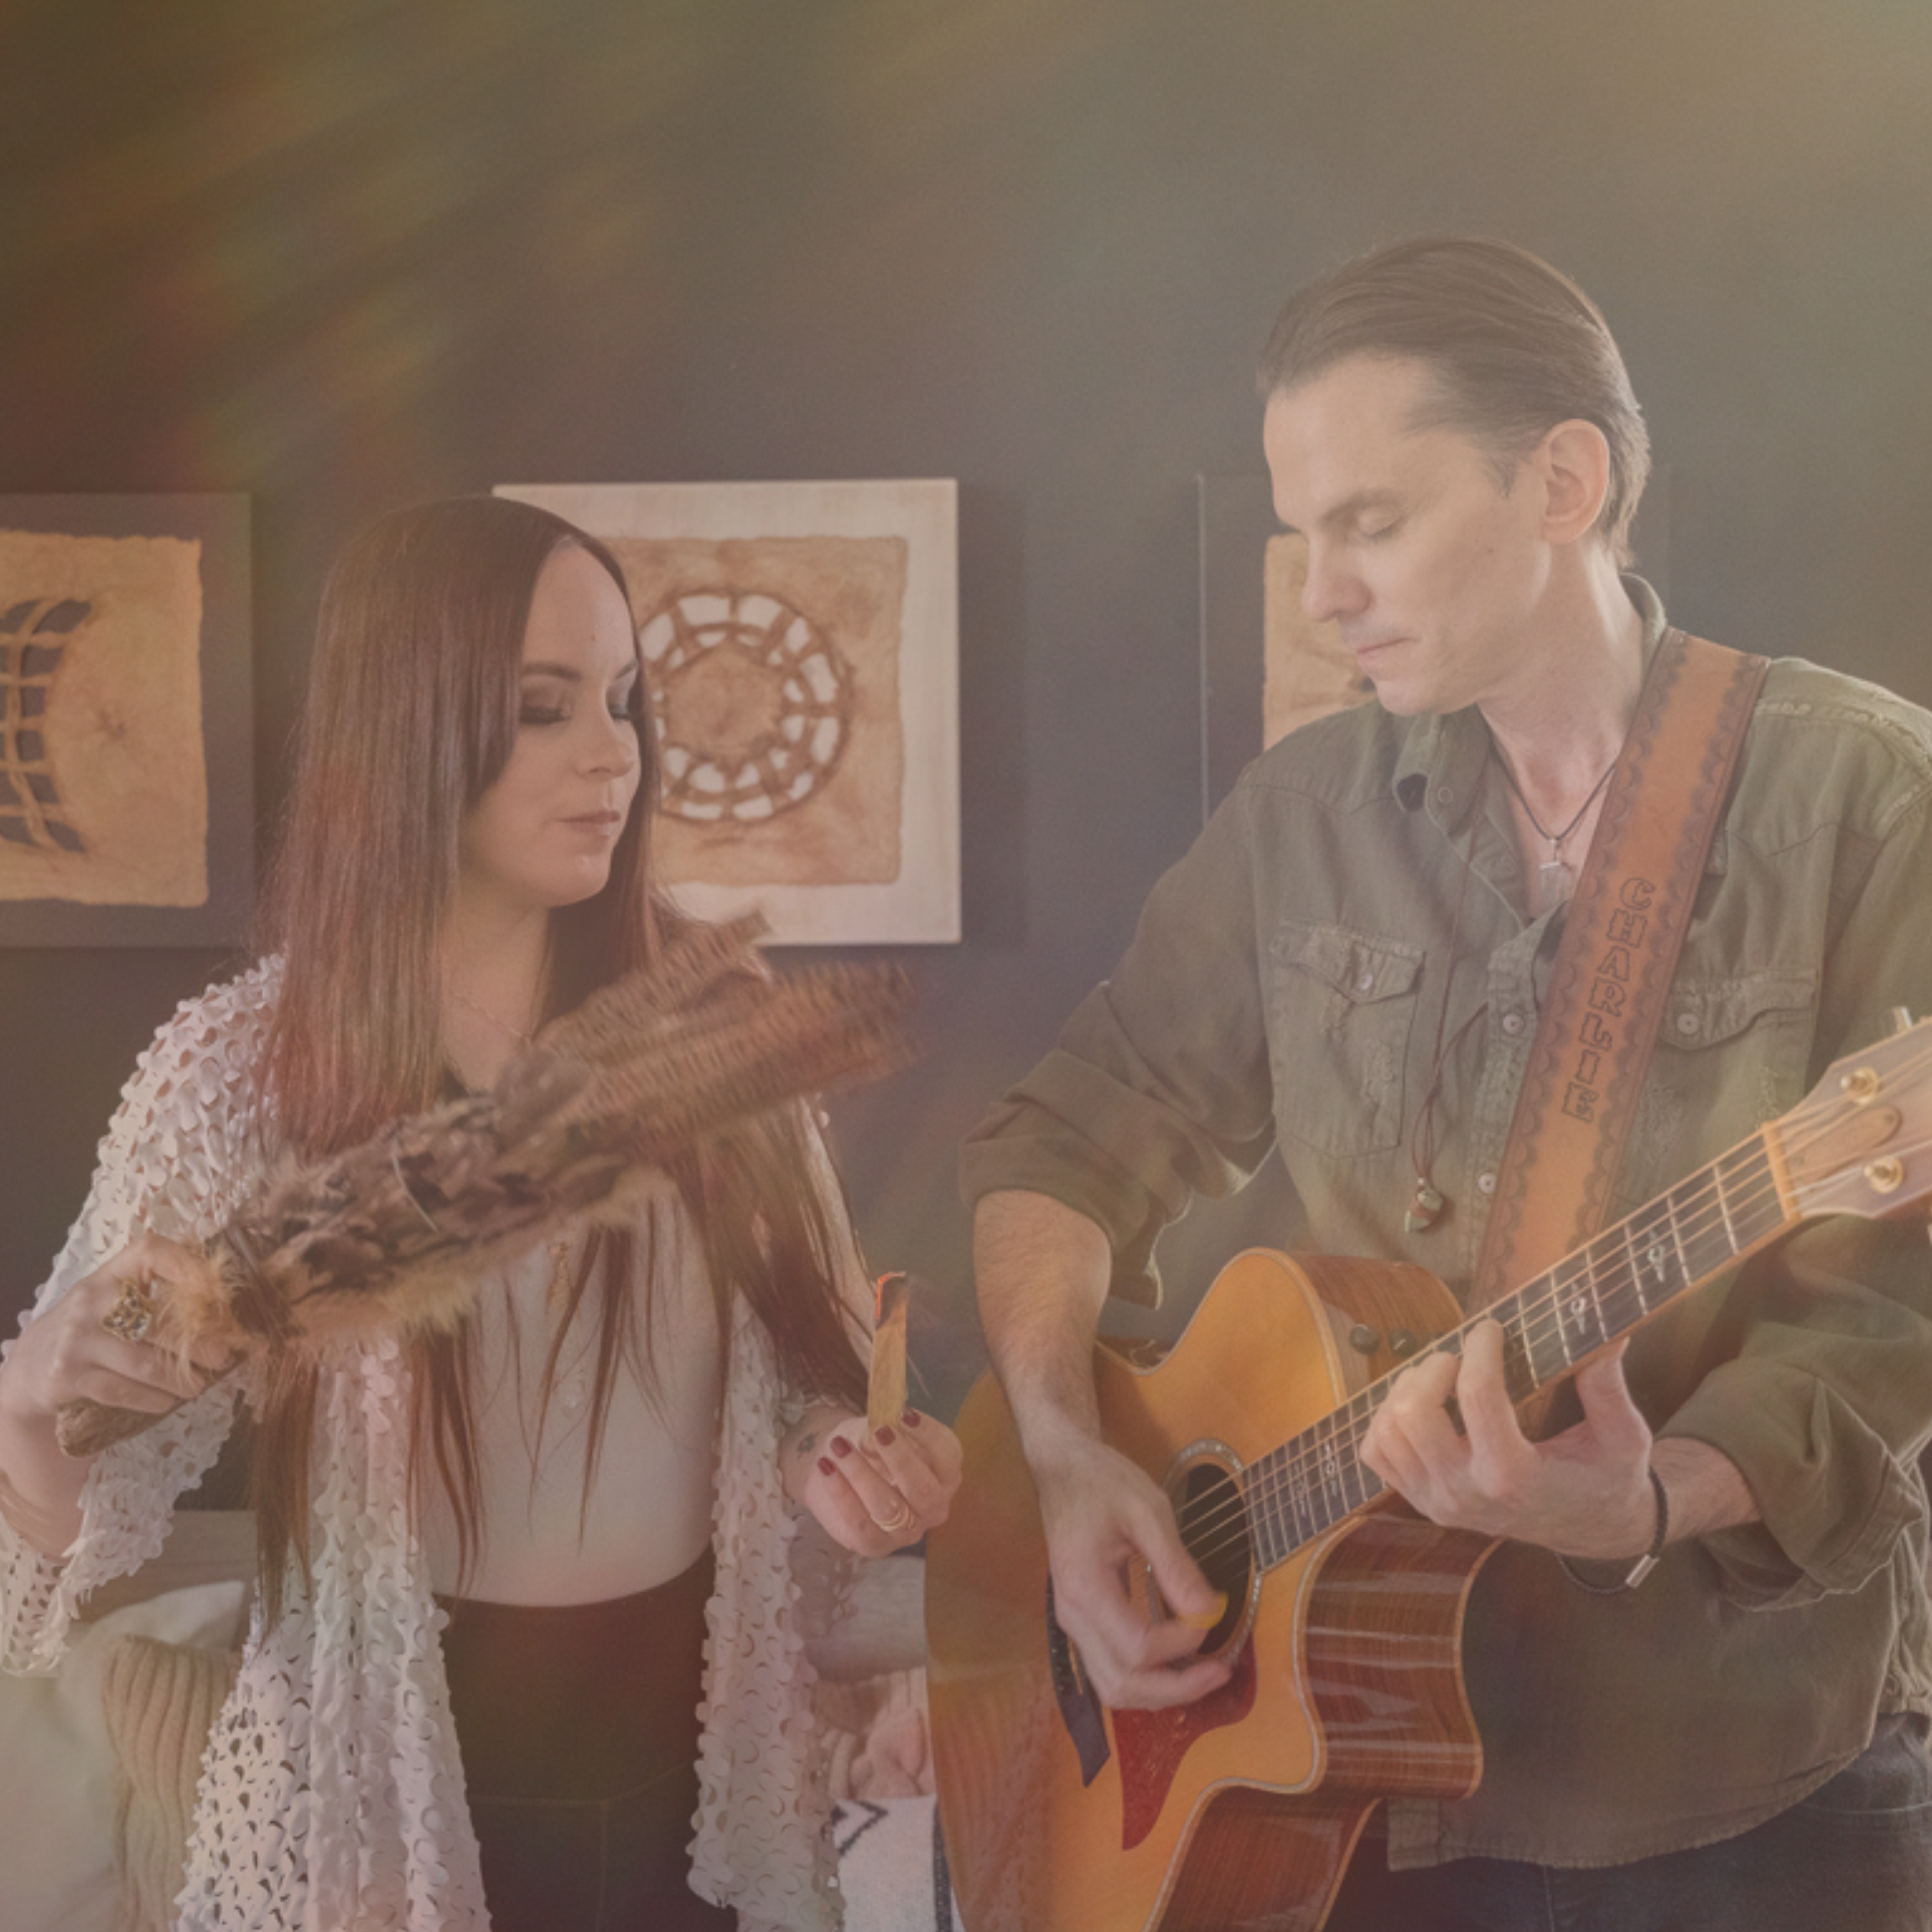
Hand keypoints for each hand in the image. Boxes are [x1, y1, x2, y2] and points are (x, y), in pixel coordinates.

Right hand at [0, 1234, 233, 1439]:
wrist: (29, 1367)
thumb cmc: (89, 1329)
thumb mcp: (111, 1300)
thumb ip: (153, 1297)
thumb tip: (221, 1313)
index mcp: (109, 1275)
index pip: (150, 1251)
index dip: (187, 1265)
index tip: (218, 1292)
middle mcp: (91, 1301)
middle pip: (159, 1321)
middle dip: (200, 1344)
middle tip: (223, 1358)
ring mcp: (77, 1339)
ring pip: (144, 1362)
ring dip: (180, 1378)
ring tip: (198, 1385)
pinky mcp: (68, 1375)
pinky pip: (121, 1390)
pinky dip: (150, 1398)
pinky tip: (166, 1401)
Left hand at [788, 1406, 963, 1557]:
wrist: (837, 1469)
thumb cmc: (867, 1445)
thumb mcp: (877, 1428)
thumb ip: (884, 1426)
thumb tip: (884, 1428)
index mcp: (943, 1473)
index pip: (949, 1455)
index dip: (930, 1435)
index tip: (906, 1415)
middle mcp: (933, 1506)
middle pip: (925, 1489)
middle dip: (901, 1459)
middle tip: (880, 1432)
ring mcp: (907, 1531)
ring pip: (889, 1508)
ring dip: (861, 1474)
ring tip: (839, 1447)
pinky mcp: (876, 1545)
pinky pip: (859, 1523)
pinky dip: (840, 1493)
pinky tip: (825, 1468)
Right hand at [1029, 1433, 1233, 1711]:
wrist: (1063, 1469)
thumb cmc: (1104, 1482)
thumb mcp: (1148, 1510)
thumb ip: (1177, 1565)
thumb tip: (1210, 1611)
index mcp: (1084, 1587)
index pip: (1136, 1647)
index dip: (1181, 1644)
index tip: (1212, 1614)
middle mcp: (1071, 1617)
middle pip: (1122, 1683)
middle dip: (1177, 1688)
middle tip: (1222, 1671)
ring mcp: (1071, 1624)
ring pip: (1114, 1687)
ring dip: (1162, 1691)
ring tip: (1204, 1674)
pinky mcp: (1080, 1623)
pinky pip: (1110, 1670)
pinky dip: (1146, 1678)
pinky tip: (1177, 1663)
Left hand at [1360, 1320, 1658, 1560]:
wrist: (1592, 1530)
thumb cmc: (1608, 1477)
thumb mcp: (1623, 1437)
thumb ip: (1609, 1387)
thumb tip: (1610, 1334)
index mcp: (1516, 1476)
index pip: (1477, 1396)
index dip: (1480, 1347)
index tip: (1491, 1326)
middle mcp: (1468, 1493)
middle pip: (1414, 1413)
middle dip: (1433, 1368)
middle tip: (1460, 1356)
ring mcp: (1439, 1502)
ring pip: (1389, 1430)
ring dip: (1408, 1389)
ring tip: (1442, 1376)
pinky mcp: (1422, 1502)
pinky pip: (1377, 1453)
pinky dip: (1387, 1420)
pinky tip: (1422, 1405)